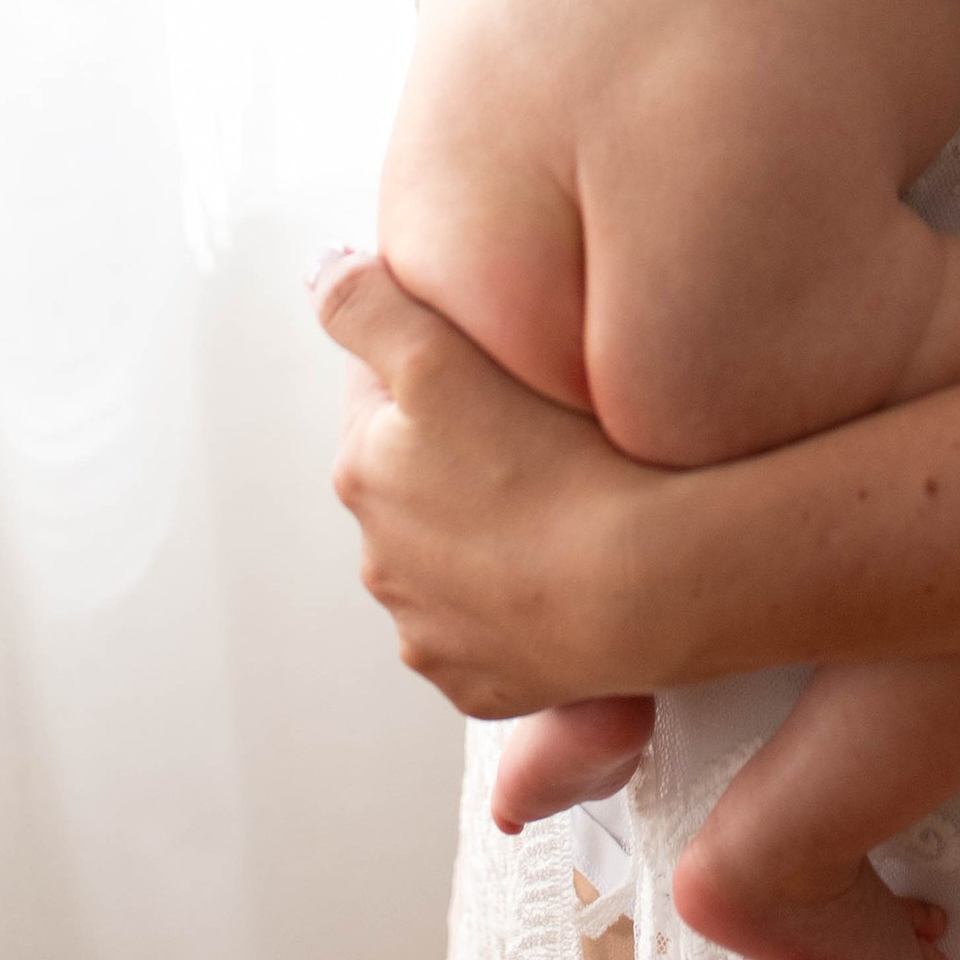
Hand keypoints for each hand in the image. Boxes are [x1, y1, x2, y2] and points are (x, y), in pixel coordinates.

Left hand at [316, 253, 669, 716]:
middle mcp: (380, 560)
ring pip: (453, 561)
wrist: (637, 586)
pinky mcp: (479, 684)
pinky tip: (565, 576)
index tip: (500, 377)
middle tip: (540, 438)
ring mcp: (428, 630)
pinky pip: (492, 632)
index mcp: (363, 473)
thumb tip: (321, 275)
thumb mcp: (440, 356)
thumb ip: (370, 306)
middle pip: (417, 484)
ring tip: (562, 506)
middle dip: (461, 461)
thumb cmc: (550, 464)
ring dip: (489, 536)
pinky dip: (519, 607)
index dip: (440, 373)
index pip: (382, 398)